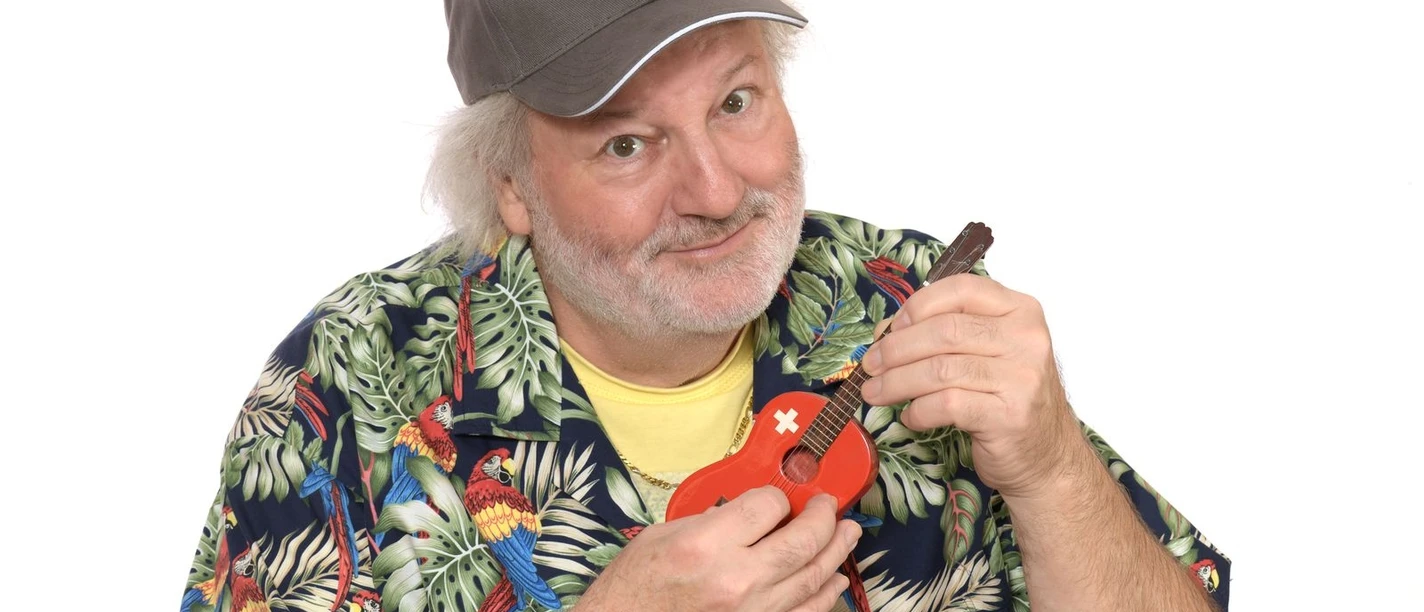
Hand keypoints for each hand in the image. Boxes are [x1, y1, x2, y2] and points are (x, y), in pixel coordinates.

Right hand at [578, 487, 860, 610]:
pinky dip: (824, 595)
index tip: (776, 496)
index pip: (769, 505)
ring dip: (836, 552)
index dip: (778, 495)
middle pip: (803, 541)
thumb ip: (712, 519)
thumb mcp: (664, 535)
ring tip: (848, 534)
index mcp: (708, 545)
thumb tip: (747, 511)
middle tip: (830, 506)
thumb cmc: (635, 587)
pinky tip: (832, 580)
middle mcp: (736, 579)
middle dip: (825, 518)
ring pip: (813, 578)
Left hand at [859, 273, 1089, 499]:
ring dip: (897, 382)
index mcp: (1021, 311)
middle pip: (944, 331)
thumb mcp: (985, 354)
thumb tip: (885, 331)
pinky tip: (911, 416)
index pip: (961, 290)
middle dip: (896, 349)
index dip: (917, 307)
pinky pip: (947, 404)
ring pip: (940, 369)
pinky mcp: (1009, 415)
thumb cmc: (1008, 400)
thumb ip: (943, 333)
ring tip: (876, 392)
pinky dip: (919, 411)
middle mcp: (1026, 338)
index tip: (891, 329)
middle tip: (871, 365)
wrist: (1047, 457)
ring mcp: (1022, 377)